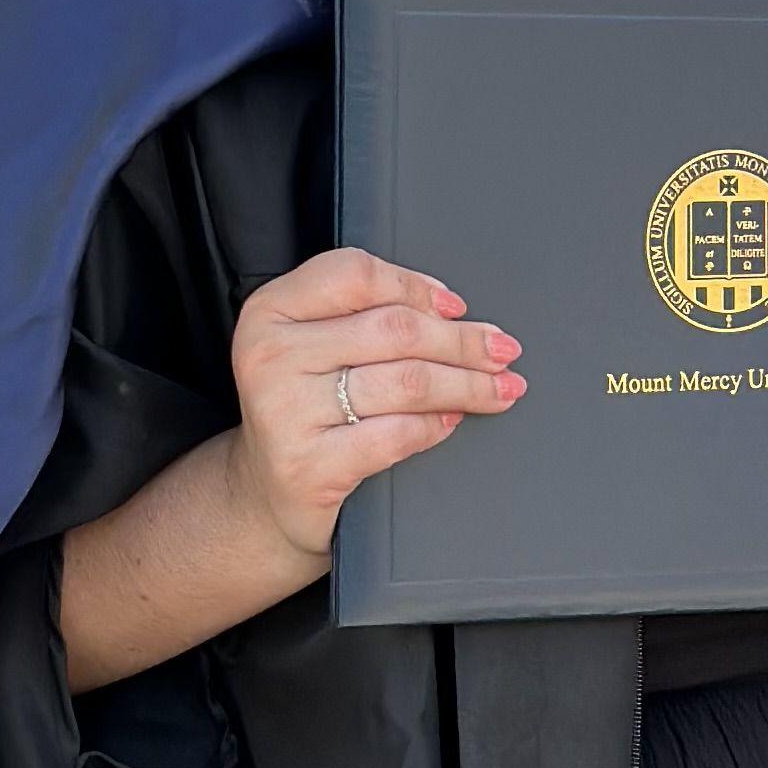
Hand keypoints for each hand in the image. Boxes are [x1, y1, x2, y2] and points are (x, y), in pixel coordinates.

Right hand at [227, 248, 523, 561]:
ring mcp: (285, 411)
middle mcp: (270, 354)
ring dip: (467, 385)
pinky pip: (396, 434)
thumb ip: (366, 315)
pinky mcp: (308, 464)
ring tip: (499, 389)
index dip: (416, 286)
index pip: (355, 275)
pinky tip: (453, 420)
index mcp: (271, 310)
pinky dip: (435, 426)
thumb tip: (451, 311)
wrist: (266, 491)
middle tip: (502, 352)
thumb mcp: (316, 346)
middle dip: (462, 342)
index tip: (457, 308)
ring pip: (406, 381)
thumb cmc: (305, 409)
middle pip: (394, 329)